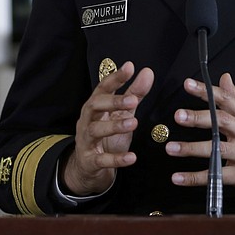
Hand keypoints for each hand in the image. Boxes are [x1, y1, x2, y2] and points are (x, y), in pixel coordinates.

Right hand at [61, 61, 153, 195]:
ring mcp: (86, 140)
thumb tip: (148, 72)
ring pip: (96, 130)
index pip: (103, 87)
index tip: (129, 66)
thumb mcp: (122, 114)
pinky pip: (101, 160)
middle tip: (133, 100)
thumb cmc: (106, 136)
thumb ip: (134, 94)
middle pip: (95, 105)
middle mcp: (87, 120)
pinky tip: (132, 157)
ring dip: (114, 126)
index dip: (115, 77)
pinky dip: (116, 159)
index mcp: (96, 105)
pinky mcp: (90, 161)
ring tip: (134, 123)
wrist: (88, 168)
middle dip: (113, 101)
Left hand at [166, 72, 234, 200]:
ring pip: (216, 150)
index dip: (206, 91)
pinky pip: (216, 177)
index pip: (225, 99)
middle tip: (178, 115)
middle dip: (198, 118)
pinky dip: (196, 178)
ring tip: (170, 148)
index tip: (188, 84)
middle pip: (221, 122)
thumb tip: (224, 78)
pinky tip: (178, 178)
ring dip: (191, 149)